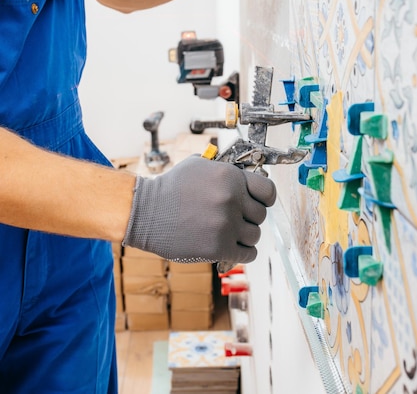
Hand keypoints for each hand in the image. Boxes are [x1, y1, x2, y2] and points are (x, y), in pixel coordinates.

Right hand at [123, 155, 275, 263]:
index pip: (268, 191)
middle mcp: (232, 199)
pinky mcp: (218, 247)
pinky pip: (248, 253)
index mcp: (230, 177)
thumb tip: (245, 178)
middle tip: (233, 219)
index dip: (265, 199)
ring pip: (254, 235)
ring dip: (244, 236)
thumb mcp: (198, 166)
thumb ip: (224, 171)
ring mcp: (226, 224)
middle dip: (248, 218)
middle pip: (260, 216)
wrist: (145, 212)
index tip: (258, 203)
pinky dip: (243, 252)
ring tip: (227, 232)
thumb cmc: (171, 188)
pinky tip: (232, 247)